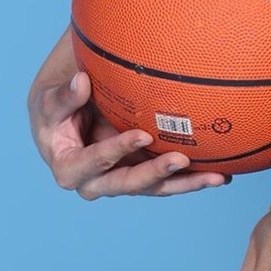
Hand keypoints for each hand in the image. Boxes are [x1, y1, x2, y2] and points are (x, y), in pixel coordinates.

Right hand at [27, 33, 230, 199]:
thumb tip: (81, 82)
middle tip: (181, 159)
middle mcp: (95, 181)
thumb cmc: (56, 105)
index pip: (91, 163)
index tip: (142, 135)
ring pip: (153, 188)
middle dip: (154, 174)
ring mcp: (121, 180)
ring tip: (215, 177)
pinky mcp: (141, 176)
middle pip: (126, 184)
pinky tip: (220, 176)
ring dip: (184, 184)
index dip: (115, 152)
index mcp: (68, 166)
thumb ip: (64, 96)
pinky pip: (167, 182)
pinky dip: (192, 179)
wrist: (69, 116)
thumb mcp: (51, 98)